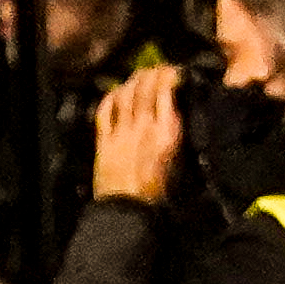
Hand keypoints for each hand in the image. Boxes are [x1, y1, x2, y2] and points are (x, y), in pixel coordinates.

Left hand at [90, 53, 185, 206]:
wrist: (130, 213)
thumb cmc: (160, 194)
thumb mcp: (180, 162)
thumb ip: (177, 134)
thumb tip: (177, 113)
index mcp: (167, 132)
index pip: (167, 90)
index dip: (169, 74)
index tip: (174, 72)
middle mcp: (144, 126)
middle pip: (145, 87)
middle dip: (152, 72)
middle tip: (156, 70)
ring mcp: (122, 132)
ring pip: (126, 94)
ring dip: (132, 80)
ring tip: (138, 77)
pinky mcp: (104, 141)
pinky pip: (105, 110)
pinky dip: (110, 97)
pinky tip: (116, 92)